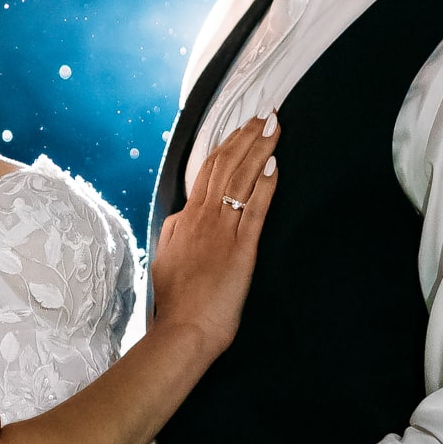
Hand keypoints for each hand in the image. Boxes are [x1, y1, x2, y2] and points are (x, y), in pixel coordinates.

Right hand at [151, 113, 278, 353]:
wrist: (182, 329)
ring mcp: (221, 231)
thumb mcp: (167, 260)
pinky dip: (266, 183)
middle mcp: (201, 219)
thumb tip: (181, 218)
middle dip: (245, 137)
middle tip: (263, 114)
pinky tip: (275, 163)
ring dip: (258, 149)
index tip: (239, 130)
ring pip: (240, 179)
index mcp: (183, 221)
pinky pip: (255, 208)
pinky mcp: (241, 248)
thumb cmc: (176, 304)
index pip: (206, 175)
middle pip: (224, 167)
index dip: (225, 148)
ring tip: (272, 126)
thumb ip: (175, 235)